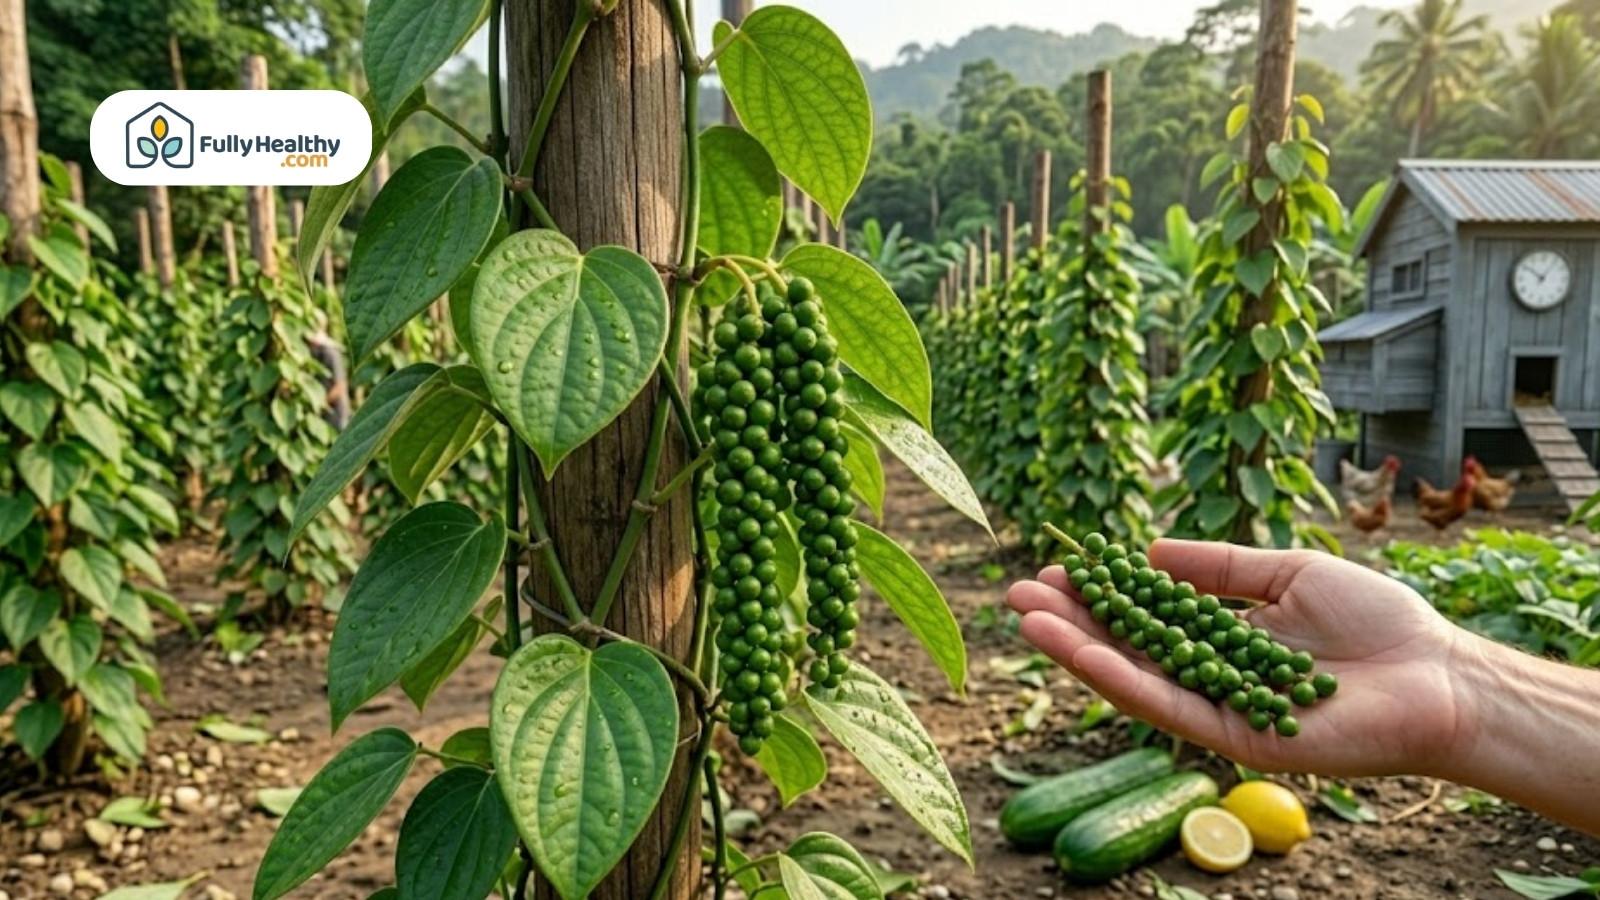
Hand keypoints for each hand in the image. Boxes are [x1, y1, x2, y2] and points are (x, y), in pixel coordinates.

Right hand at [1007, 539, 1475, 776]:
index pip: (1147, 615)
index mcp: (1226, 638)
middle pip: (1127, 647)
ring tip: (1026, 618)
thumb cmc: (1376, 622)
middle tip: (1016, 592)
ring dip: (1075, 649)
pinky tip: (1078, 650)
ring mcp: (1219, 709)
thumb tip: (1151, 551)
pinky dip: (1118, 678)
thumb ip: (1220, 568)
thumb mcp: (1287, 572)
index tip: (1060, 568)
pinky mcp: (1232, 738)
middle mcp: (1213, 675)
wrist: (1437, 677)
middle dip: (1070, 621)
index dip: (1101, 593)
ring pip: (1132, 679)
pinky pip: (1165, 706)